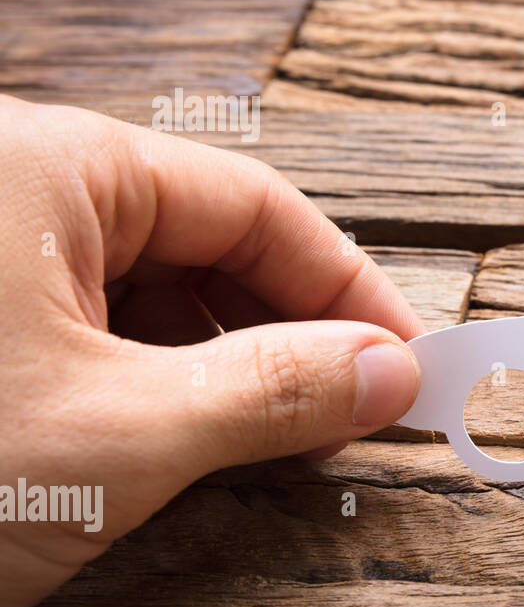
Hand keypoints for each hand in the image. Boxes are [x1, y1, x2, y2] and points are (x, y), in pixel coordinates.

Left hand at [0, 96, 423, 606]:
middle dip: (290, 325)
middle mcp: (9, 193)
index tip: (403, 357)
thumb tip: (383, 372)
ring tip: (279, 433)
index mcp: (43, 167)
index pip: (253, 203)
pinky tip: (190, 437)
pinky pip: (91, 331)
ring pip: (148, 291)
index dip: (346, 284)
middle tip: (354, 405)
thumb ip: (273, 393)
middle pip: (204, 240)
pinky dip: (157, 382)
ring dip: (228, 361)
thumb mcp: (116, 439)